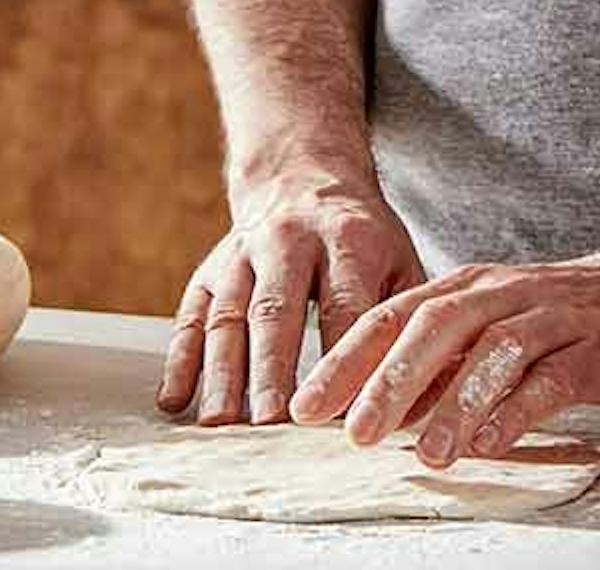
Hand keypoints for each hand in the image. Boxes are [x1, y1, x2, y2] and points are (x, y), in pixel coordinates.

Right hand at [156, 163, 424, 425]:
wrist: (303, 173)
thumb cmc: (362, 235)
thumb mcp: (399, 256)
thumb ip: (408, 318)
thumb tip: (425, 391)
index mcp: (348, 238)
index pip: (344, 305)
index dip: (341, 359)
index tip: (342, 413)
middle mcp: (291, 240)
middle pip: (278, 308)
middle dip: (273, 367)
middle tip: (271, 424)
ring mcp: (244, 253)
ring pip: (229, 314)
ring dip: (222, 372)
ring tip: (221, 426)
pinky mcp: (211, 268)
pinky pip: (190, 314)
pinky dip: (180, 358)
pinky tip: (174, 401)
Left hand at [285, 204, 599, 465]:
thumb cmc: (570, 319)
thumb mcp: (496, 328)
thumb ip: (444, 361)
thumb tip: (376, 408)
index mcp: (470, 287)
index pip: (394, 314)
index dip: (346, 357)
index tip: (304, 404)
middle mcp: (503, 293)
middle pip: (434, 324)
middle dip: (386, 376)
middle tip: (350, 430)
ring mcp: (551, 316)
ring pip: (492, 350)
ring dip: (453, 400)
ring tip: (424, 453)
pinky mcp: (595, 345)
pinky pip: (552, 377)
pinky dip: (518, 408)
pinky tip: (493, 442)